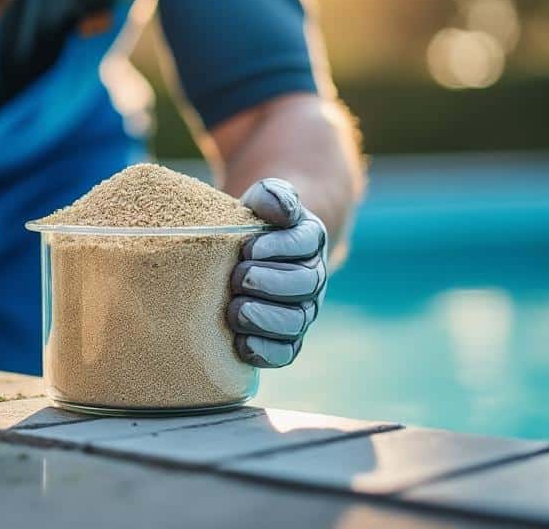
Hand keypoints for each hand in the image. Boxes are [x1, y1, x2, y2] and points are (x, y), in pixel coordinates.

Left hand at [227, 178, 326, 367]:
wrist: (247, 251)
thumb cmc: (253, 223)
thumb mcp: (261, 200)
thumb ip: (273, 195)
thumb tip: (281, 209)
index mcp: (309, 239)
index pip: (305, 243)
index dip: (279, 247)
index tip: (248, 248)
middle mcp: (312, 277)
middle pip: (305, 284)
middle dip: (269, 282)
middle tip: (238, 277)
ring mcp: (301, 310)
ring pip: (296, 322)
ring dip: (266, 318)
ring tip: (236, 310)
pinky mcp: (285, 338)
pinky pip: (285, 353)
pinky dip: (265, 350)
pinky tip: (241, 343)